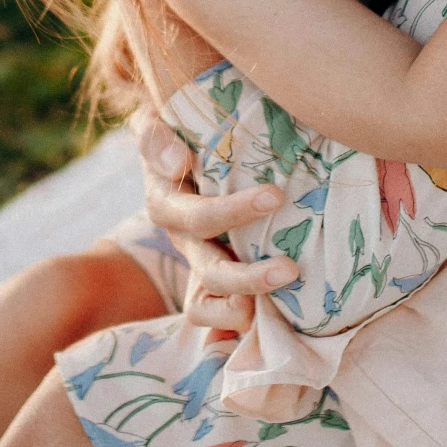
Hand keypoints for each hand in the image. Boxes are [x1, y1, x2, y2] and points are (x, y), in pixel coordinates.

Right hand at [131, 110, 298, 331]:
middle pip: (211, 269)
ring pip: (215, 295)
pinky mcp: (206, 281)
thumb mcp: (156, 124)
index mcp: (166, 202)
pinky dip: (234, 322)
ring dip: (251, 294)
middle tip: (291, 268)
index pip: (197, 216)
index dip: (233, 211)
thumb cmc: (177, 132)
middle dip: (249, 274)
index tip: (276, 196)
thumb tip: (177, 163)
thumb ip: (155, 137)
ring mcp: (195, 261)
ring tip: (288, 285)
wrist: (176, 152)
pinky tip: (266, 319)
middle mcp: (181, 238)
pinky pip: (211, 315)